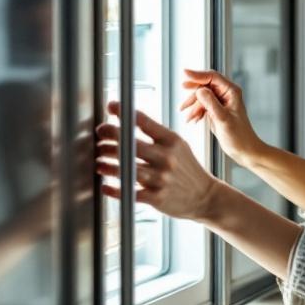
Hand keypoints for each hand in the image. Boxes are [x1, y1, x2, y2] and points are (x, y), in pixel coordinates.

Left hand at [96, 101, 219, 221]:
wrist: (205, 196)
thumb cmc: (187, 168)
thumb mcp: (178, 145)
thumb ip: (156, 135)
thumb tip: (128, 121)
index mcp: (171, 141)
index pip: (144, 121)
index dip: (124, 112)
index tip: (112, 106)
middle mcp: (166, 157)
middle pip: (129, 143)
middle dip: (109, 136)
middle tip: (100, 135)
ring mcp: (161, 178)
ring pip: (124, 168)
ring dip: (106, 164)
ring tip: (98, 161)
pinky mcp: (156, 198)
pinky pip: (128, 192)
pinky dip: (113, 188)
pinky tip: (105, 185)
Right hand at [179, 69, 264, 167]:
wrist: (244, 150)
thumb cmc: (239, 136)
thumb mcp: (223, 119)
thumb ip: (211, 103)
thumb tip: (199, 90)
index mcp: (231, 91)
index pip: (212, 77)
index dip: (197, 74)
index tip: (183, 74)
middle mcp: (226, 93)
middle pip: (204, 85)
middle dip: (192, 94)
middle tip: (182, 104)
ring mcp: (220, 101)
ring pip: (201, 96)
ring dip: (193, 106)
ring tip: (188, 118)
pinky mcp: (216, 110)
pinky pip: (202, 105)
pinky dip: (196, 112)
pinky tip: (193, 121)